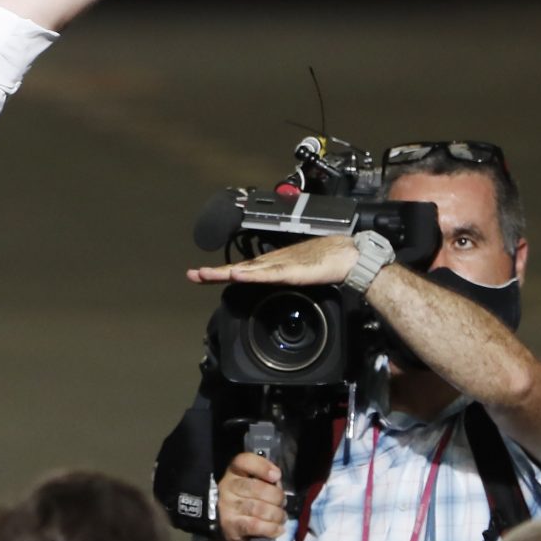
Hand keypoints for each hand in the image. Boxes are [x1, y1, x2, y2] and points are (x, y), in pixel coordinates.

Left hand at [185, 236, 356, 290]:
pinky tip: (238, 275)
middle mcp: (270, 263)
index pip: (240, 269)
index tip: (200, 275)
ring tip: (206, 274)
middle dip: (215, 273)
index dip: (220, 273)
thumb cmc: (324, 262)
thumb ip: (281, 278)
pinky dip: (250, 275)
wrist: (346, 255)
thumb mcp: (296, 274)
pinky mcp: (290, 270)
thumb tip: (270, 285)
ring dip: (226, 272)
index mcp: (271, 265)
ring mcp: (279, 265)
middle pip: (238, 269)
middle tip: (193, 275)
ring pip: (247, 270)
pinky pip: (267, 274)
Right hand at [214, 451, 288, 540]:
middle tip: (282, 503)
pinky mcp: (231, 527)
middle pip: (255, 487)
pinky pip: (256, 525)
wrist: (236, 530)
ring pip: (258, 508)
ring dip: (276, 514)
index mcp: (234, 472)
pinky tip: (278, 529)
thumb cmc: (251, 502)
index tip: (276, 476)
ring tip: (281, 518)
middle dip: (276, 496)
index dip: (262, 466)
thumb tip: (277, 480)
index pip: (243, 461)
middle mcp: (226, 487)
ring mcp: (227, 507)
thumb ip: (268, 481)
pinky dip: (271, 528)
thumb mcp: (258, 486)